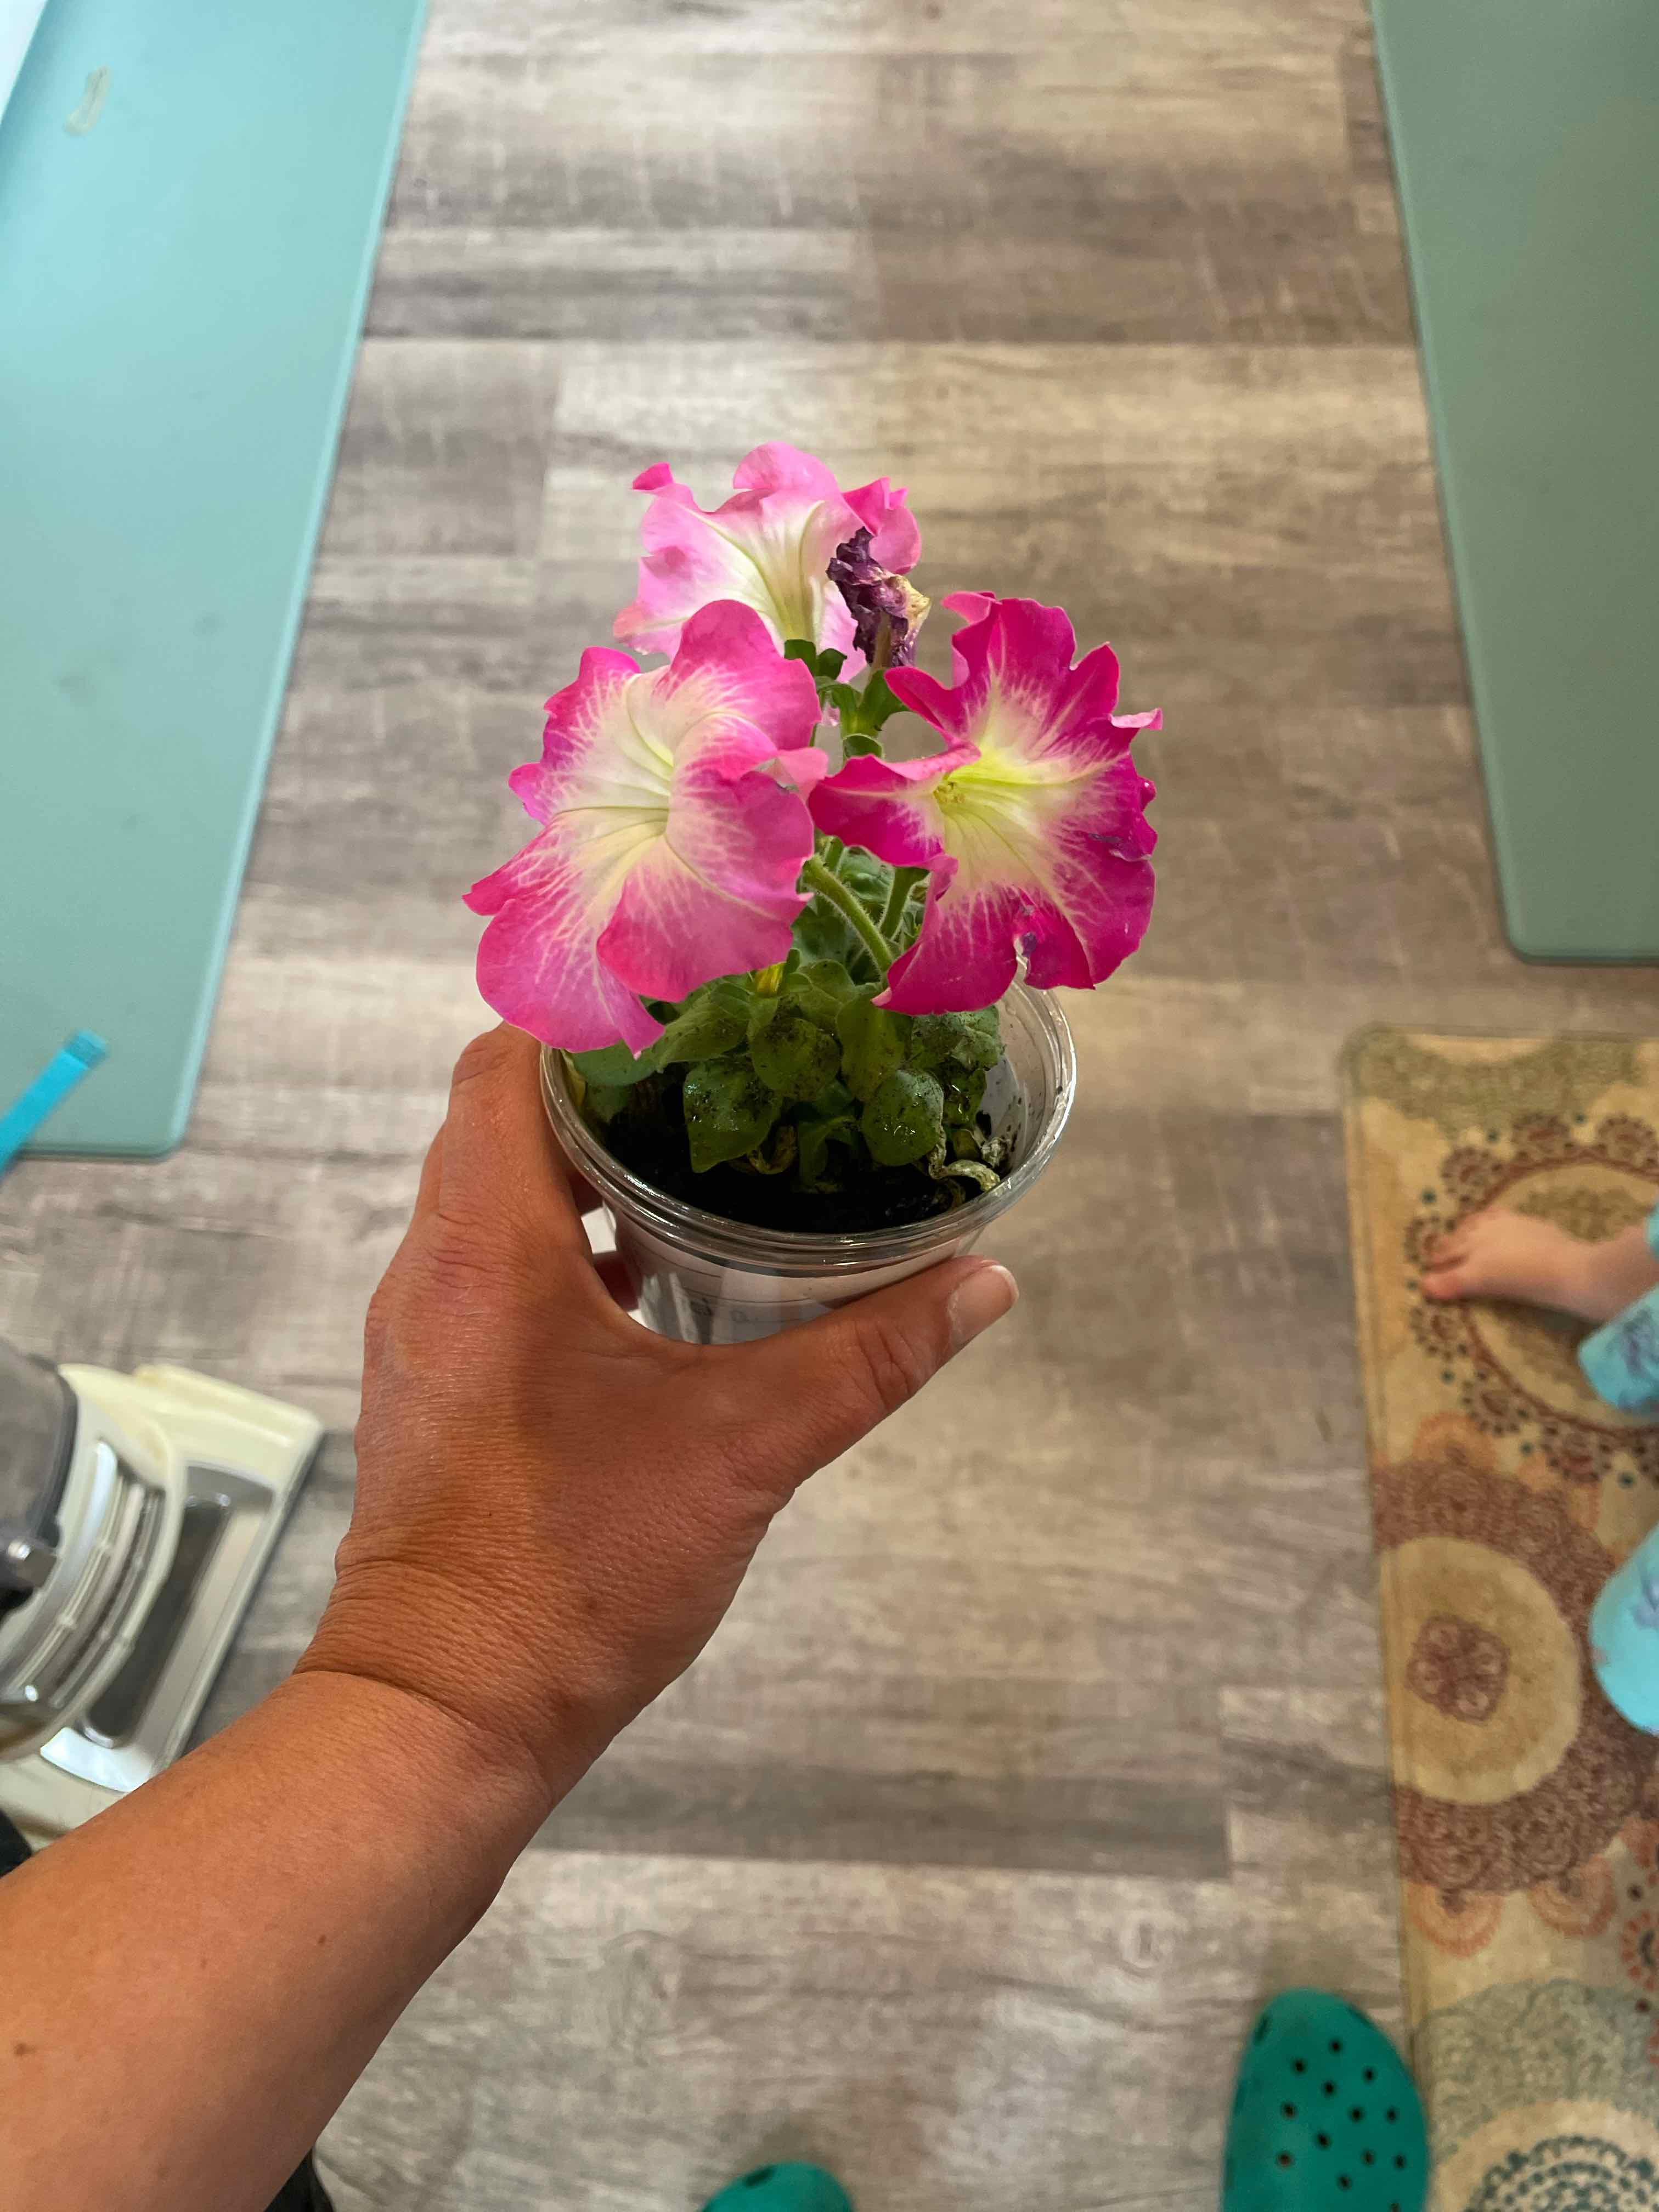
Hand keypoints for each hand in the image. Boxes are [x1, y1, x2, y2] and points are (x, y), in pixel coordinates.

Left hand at [299, 1026, 1016, 1814]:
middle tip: (731, 1066)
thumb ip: (866, 1357)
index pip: (505, 1062)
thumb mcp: (745, 1451)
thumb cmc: (569, 1578)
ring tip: (713, 1156)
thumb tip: (980, 1282)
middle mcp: (435, 1269)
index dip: (592, 1016)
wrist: (447, 1713)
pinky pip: (498, 1272)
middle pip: (505, 1119)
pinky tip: (666, 1280)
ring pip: (500, 1198)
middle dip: (614, 1086)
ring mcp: (429, 1333)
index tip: (691, 1000)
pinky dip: (573, 1249)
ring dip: (592, 1172)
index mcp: (486, 1245)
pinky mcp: (441, 1389)